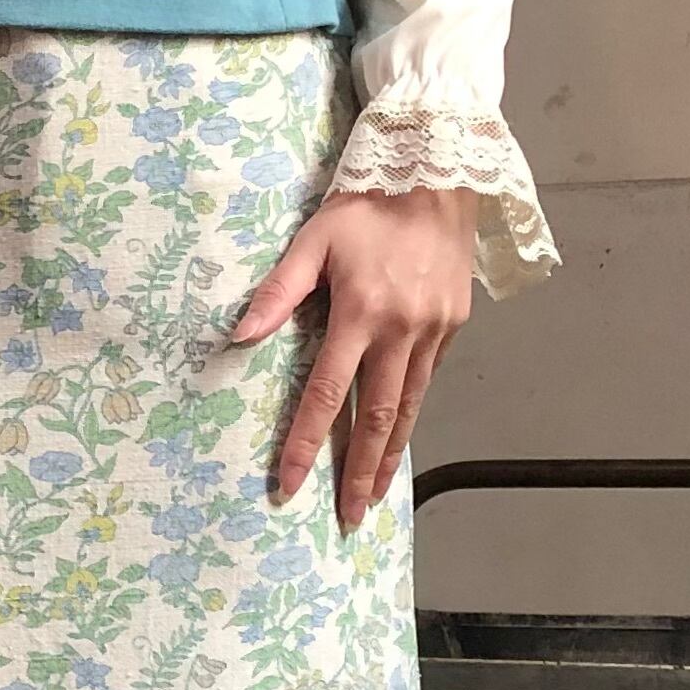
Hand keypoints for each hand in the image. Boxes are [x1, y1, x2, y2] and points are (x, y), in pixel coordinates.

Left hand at [232, 188, 476, 527]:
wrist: (439, 171)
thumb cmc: (367, 203)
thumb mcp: (314, 239)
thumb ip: (278, 292)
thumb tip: (237, 337)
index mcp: (361, 312)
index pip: (327, 394)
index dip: (305, 444)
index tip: (290, 485)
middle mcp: (401, 330)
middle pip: (376, 418)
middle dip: (360, 473)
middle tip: (349, 517)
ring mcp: (432, 331)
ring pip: (408, 407)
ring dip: (390, 456)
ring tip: (376, 494)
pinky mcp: (452, 325)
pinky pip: (426, 379)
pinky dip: (409, 413)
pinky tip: (396, 436)